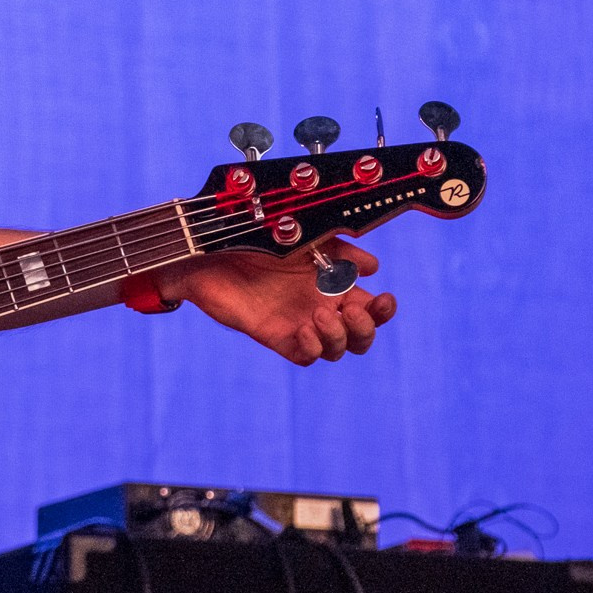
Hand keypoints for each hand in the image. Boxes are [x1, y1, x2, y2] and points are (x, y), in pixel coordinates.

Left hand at [159, 242, 394, 365]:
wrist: (209, 248)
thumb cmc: (254, 237)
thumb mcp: (304, 236)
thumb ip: (338, 249)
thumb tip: (373, 266)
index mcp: (331, 282)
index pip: (370, 306)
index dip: (383, 310)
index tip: (384, 299)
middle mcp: (319, 305)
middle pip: (360, 337)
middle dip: (366, 329)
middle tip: (349, 311)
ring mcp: (299, 322)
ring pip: (337, 350)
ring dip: (338, 338)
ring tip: (319, 316)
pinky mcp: (275, 334)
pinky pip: (305, 356)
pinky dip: (313, 348)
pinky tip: (304, 329)